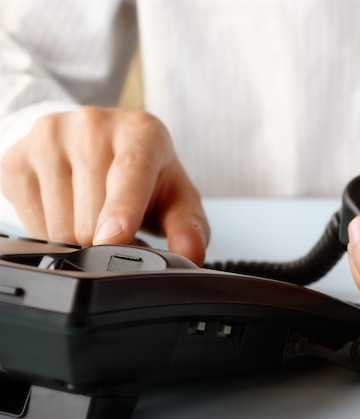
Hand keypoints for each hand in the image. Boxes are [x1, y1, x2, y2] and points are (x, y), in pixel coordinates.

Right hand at [1, 106, 209, 264]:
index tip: (113, 238)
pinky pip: (29, 223)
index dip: (121, 210)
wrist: (99, 143)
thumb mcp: (177, 198)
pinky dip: (51, 232)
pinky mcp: (17, 157)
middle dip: (108, 240)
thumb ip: (189, 228)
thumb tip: (191, 254)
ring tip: (97, 219)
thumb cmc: (145, 174)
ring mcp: (50, 137)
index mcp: (141, 131)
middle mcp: (93, 124)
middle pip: (92, 214)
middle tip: (121, 230)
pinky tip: (69, 212)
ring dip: (80, 239)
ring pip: (59, 224)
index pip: (129, 173)